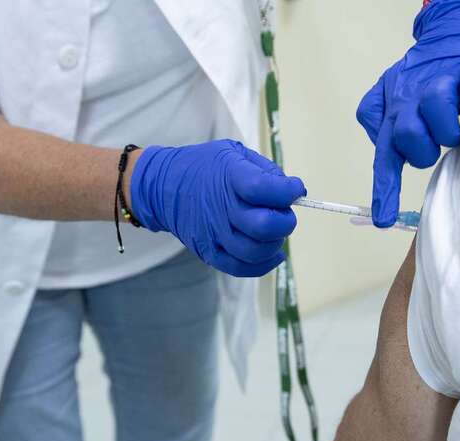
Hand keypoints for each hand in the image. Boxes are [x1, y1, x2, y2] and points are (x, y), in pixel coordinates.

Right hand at [130, 140, 305, 276]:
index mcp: (229, 176)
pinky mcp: (209, 252)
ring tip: (274, 230)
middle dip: (284, 220)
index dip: (287, 191)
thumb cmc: (206, 168)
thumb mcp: (234, 154)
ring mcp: (213, 233)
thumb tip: (297, 192)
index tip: (295, 189)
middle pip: (263, 226)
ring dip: (274, 242)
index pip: (263, 189)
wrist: (163, 186)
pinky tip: (273, 253)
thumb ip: (266, 171)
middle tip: (283, 212)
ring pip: (255, 251)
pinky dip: (264, 264)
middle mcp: (220, 207)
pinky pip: (241, 268)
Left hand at [357, 0, 459, 226]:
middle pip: (407, 135)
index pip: (384, 156)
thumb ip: (380, 125)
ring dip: (448, 130)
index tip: (382, 219)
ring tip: (458, 130)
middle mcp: (414, 100)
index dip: (384, 190)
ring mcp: (443, 84)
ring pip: (435, 110)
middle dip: (423, 150)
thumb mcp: (392, 99)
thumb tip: (383, 150)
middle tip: (437, 145)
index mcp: (395, 114)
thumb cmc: (424, 77)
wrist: (456, 35)